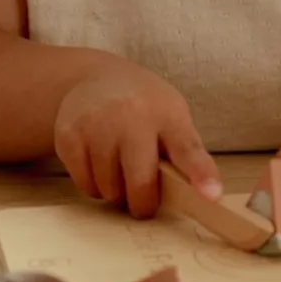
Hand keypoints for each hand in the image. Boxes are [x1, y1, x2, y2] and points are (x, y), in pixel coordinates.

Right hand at [53, 62, 221, 219]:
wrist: (96, 78)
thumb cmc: (144, 106)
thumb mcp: (172, 116)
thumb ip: (185, 153)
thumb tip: (204, 196)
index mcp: (166, 113)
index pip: (187, 148)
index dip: (200, 174)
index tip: (211, 196)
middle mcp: (130, 115)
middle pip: (140, 183)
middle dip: (143, 202)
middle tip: (143, 197)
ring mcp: (96, 124)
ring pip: (109, 190)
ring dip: (116, 192)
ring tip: (119, 168)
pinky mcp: (69, 135)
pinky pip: (85, 186)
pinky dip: (94, 185)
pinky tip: (98, 162)